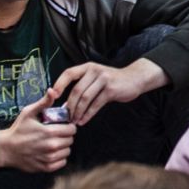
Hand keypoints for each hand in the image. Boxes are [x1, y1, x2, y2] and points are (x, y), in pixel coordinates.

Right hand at [0, 89, 74, 171]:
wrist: (5, 149)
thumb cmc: (18, 130)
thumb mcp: (28, 113)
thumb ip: (43, 102)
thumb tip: (52, 91)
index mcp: (49, 132)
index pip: (72, 129)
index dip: (68, 126)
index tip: (63, 126)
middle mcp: (51, 146)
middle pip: (70, 140)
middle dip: (65, 136)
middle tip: (57, 134)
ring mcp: (49, 158)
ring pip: (67, 151)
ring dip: (63, 147)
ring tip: (54, 143)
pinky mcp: (46, 167)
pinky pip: (62, 162)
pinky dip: (59, 158)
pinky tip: (51, 152)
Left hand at [51, 58, 165, 125]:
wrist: (134, 79)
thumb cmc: (112, 81)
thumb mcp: (96, 78)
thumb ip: (82, 87)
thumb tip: (66, 105)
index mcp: (87, 67)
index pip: (69, 73)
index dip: (59, 84)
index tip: (53, 97)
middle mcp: (94, 71)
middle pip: (76, 90)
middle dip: (70, 106)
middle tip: (66, 117)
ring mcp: (103, 79)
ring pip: (85, 98)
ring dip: (78, 112)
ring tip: (75, 121)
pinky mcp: (111, 90)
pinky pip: (96, 104)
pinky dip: (88, 114)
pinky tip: (84, 121)